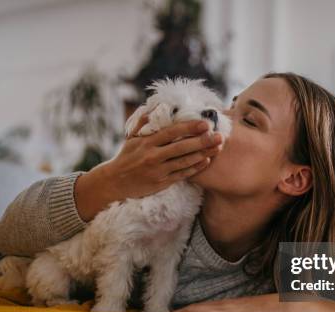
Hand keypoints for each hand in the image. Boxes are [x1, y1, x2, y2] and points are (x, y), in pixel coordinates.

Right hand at [75, 116, 222, 220]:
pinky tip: (206, 161)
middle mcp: (153, 156)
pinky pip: (182, 174)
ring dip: (203, 154)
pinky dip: (195, 168)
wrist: (115, 182)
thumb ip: (144, 122)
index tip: (204, 123)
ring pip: (185, 161)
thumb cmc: (126, 157)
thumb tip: (156, 107)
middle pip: (182, 147)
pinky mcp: (162, 182)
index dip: (189, 127)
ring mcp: (158, 170)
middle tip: (219, 136)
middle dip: (202, 141)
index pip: (171, 132)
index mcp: (147, 142)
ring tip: (218, 147)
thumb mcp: (131, 138)